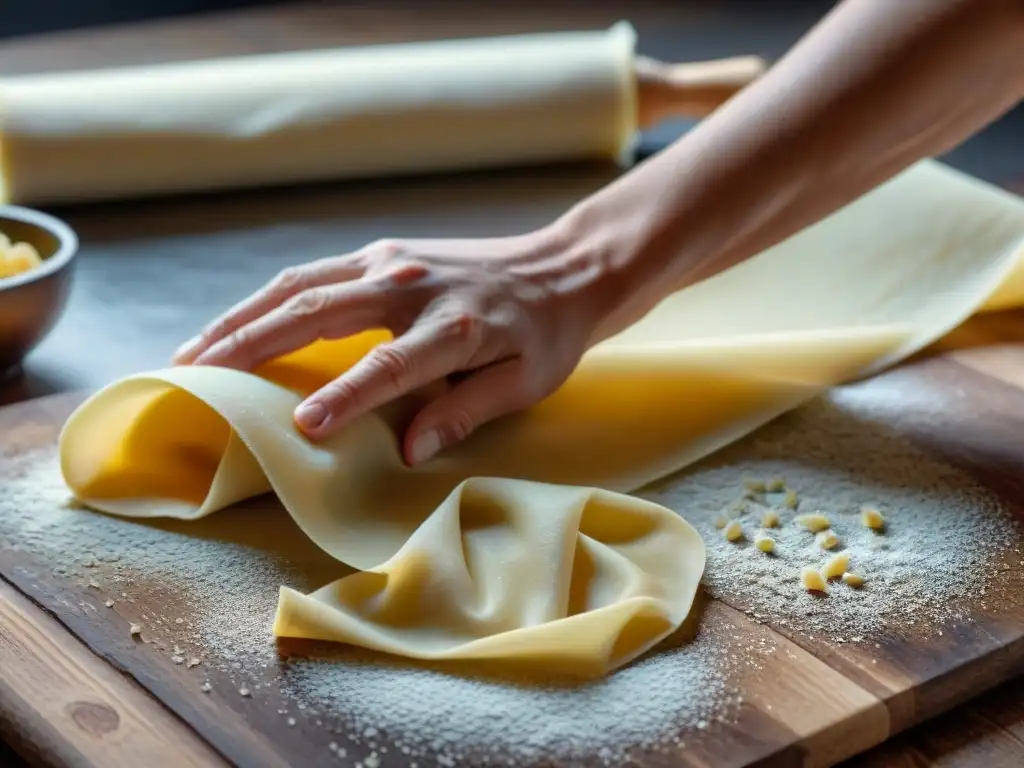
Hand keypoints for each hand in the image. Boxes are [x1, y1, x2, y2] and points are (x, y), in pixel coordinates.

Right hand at [172, 224, 617, 464]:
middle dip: (251, 345)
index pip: (387, 366)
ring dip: (242, 317)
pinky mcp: (382, 253)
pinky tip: (238, 322)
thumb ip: (465, 412)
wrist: (562, 269)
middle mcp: (413, 286)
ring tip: (194, 351)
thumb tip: (407, 450)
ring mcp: (392, 262)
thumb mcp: (523, 383)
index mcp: (455, 327)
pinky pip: (312, 275)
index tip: (300, 427)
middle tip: (195, 378)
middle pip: (318, 313)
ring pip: (300, 286)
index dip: (344, 397)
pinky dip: (267, 299)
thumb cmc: (545, 336)